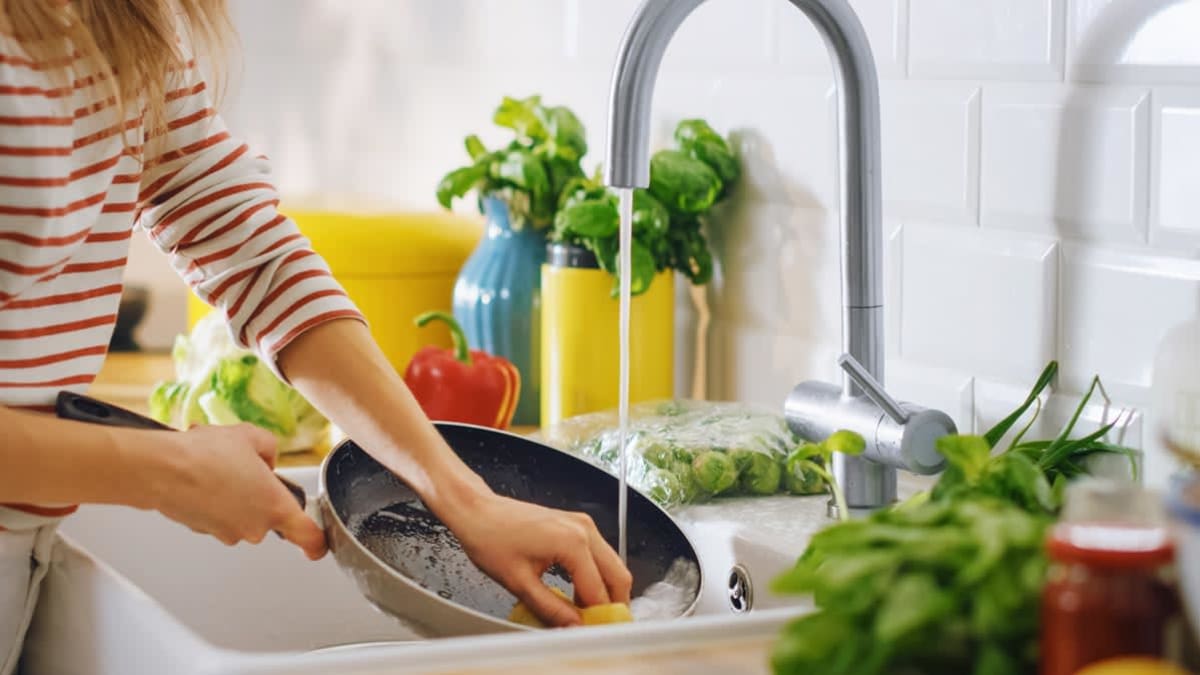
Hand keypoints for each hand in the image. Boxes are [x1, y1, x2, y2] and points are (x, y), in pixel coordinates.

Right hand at [149, 423, 325, 558]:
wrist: (162, 468)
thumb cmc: (206, 455)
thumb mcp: (252, 437)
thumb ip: (270, 449)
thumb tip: (266, 460)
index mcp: (276, 507)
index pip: (308, 536)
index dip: (316, 543)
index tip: (318, 546)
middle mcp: (254, 528)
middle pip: (268, 515)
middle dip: (259, 493)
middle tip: (243, 469)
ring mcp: (227, 533)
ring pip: (241, 513)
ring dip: (234, 494)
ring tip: (217, 468)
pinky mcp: (204, 531)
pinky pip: (219, 515)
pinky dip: (214, 500)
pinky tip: (202, 478)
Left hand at [443, 492, 632, 627]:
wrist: (478, 511)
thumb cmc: (491, 537)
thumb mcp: (520, 583)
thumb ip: (551, 609)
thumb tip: (573, 626)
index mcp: (572, 543)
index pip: (599, 591)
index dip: (598, 618)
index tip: (592, 632)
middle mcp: (583, 530)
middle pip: (618, 575)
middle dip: (611, 605)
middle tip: (596, 625)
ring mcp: (582, 524)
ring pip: (611, 565)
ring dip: (603, 590)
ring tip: (583, 612)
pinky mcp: (576, 525)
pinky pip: (598, 555)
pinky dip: (594, 576)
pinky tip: (577, 592)